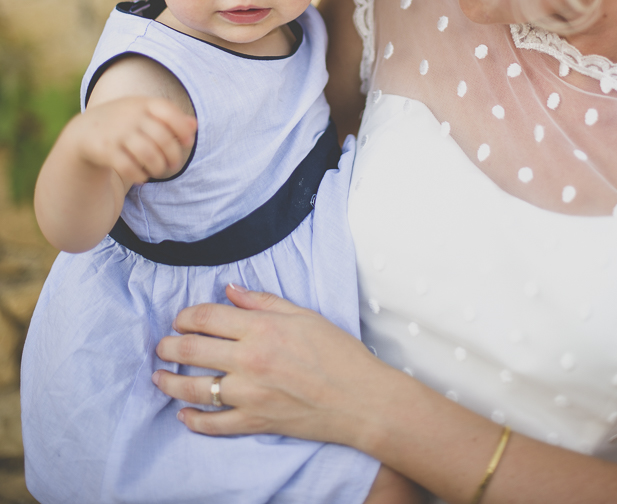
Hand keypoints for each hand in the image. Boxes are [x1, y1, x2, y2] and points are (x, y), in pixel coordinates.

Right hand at [67, 96, 196, 186]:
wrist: (85, 131)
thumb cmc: (126, 122)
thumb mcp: (146, 113)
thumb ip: (171, 118)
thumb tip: (194, 126)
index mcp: (143, 103)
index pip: (169, 112)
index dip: (183, 129)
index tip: (188, 142)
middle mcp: (130, 116)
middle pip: (162, 138)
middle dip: (173, 156)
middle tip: (173, 165)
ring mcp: (117, 133)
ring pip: (148, 154)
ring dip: (158, 167)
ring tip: (157, 171)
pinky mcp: (104, 150)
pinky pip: (128, 167)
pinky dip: (139, 175)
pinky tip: (141, 177)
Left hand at [153, 284, 386, 447]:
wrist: (360, 398)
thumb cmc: (338, 353)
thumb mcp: (303, 315)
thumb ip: (263, 301)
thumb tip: (230, 290)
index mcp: (262, 329)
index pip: (208, 317)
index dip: (187, 315)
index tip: (180, 318)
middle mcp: (250, 361)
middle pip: (194, 349)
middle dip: (171, 345)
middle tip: (163, 345)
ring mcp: (250, 395)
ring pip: (196, 388)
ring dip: (170, 382)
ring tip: (159, 377)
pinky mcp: (255, 423)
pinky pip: (214, 424)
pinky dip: (194, 420)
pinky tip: (184, 413)